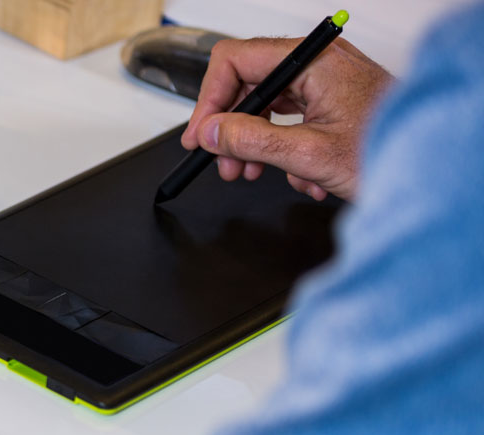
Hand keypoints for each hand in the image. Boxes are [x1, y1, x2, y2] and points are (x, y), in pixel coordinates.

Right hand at [180, 36, 393, 200]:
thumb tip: (212, 131)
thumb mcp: (308, 154)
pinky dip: (280, 145)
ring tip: (249, 172)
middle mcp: (319, 63)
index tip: (201, 135)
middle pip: (248, 83)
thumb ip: (252, 140)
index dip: (209, 100)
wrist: (432, 169)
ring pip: (266, 103)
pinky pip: (288, 116)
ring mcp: (326, 80)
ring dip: (252, 142)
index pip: (236, 61)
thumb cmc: (390, 152)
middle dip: (230, 126)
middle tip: (221, 160)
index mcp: (313, 62)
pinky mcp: (331, 100)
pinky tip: (292, 172)